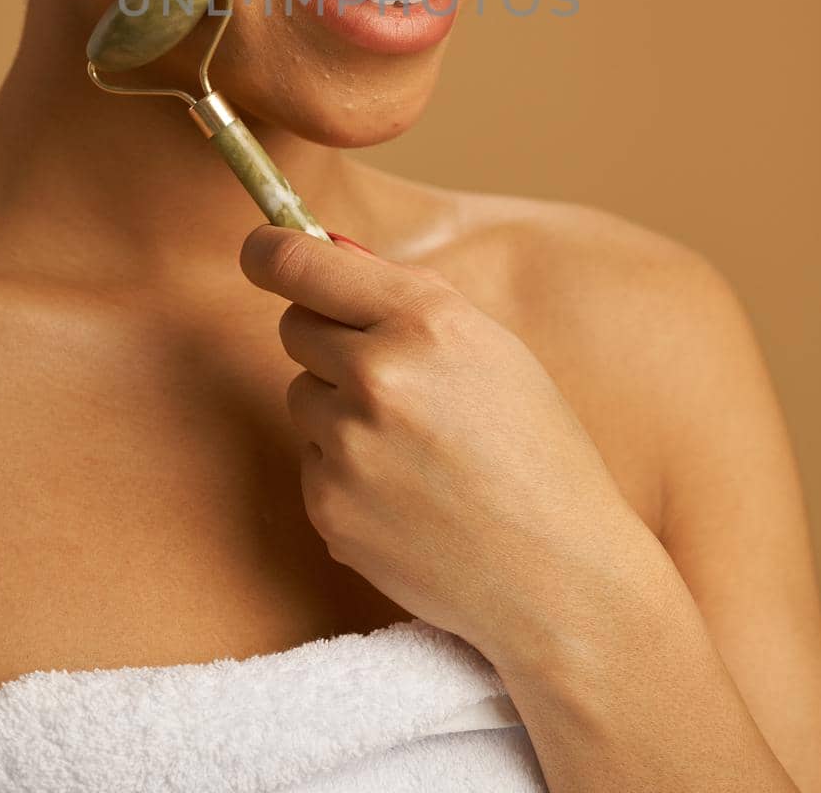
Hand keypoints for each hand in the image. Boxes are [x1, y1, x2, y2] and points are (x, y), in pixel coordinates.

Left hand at [238, 223, 640, 660]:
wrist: (559, 576)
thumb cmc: (535, 450)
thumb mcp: (490, 347)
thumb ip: (403, 294)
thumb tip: (322, 245)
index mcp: (425, 320)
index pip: (300, 264)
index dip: (269, 251)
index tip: (261, 251)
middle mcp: (377, 375)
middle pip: (295, 326)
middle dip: (328, 340)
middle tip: (392, 378)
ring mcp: (347, 446)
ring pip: (301, 396)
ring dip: (338, 410)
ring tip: (415, 449)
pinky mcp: (327, 508)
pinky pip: (311, 460)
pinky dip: (345, 471)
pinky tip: (407, 495)